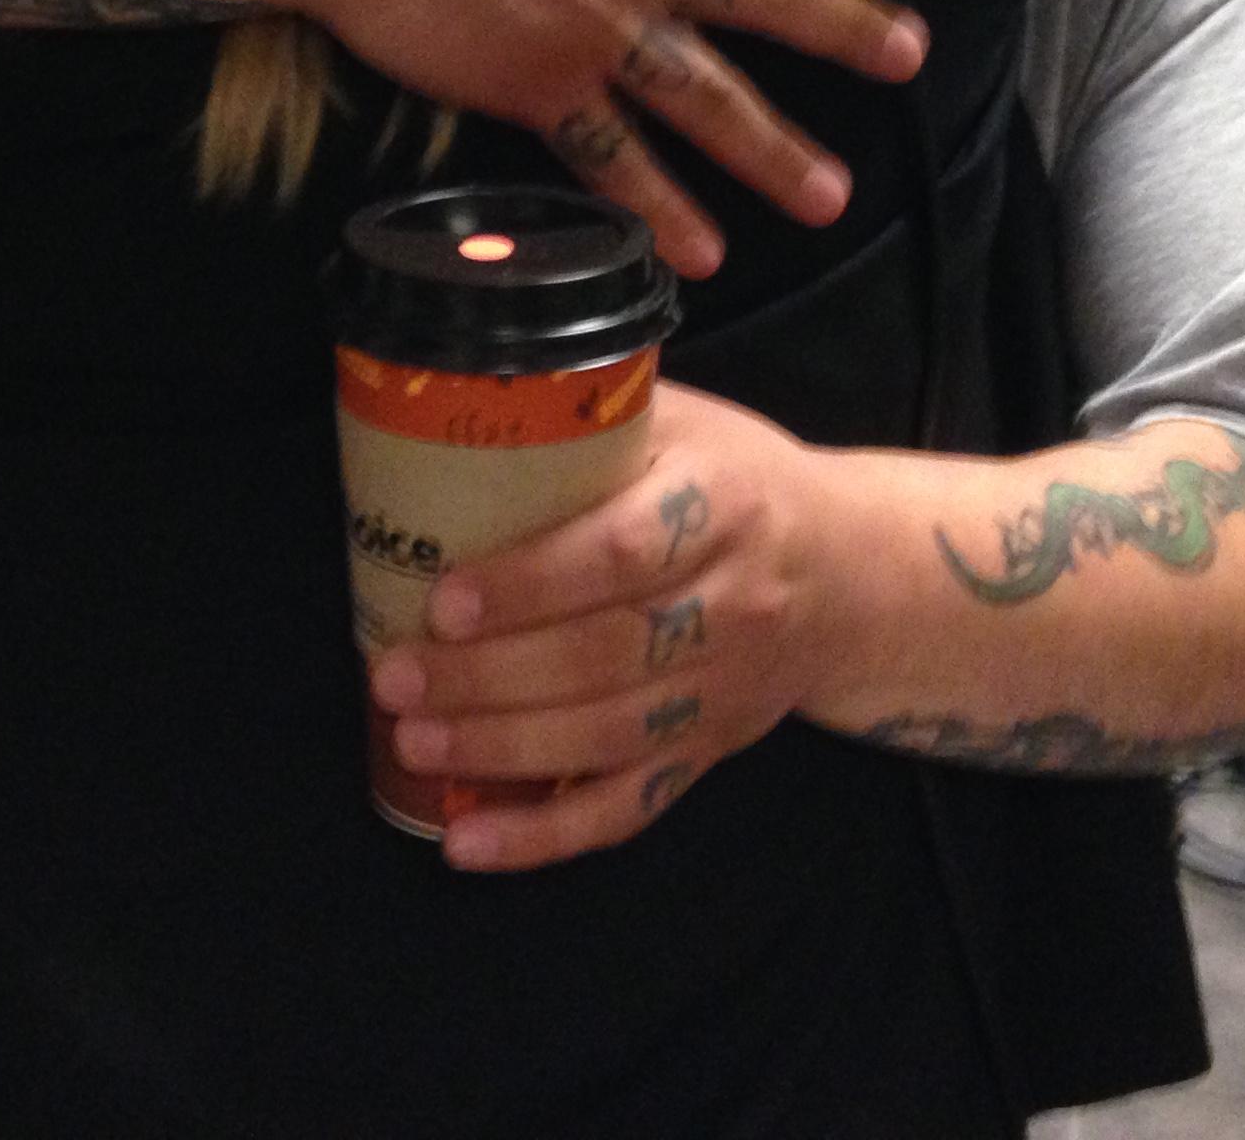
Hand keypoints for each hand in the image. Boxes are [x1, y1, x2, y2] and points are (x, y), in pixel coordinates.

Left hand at [365, 384, 852, 871]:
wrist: (848, 572)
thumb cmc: (737, 481)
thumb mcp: (686, 421)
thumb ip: (593, 414)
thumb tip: (460, 400)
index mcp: (723, 505)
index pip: (623, 552)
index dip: (531, 583)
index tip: (446, 599)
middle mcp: (733, 604)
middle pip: (604, 655)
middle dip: (490, 677)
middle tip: (396, 676)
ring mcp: (723, 691)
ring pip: (609, 735)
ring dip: (502, 750)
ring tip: (414, 740)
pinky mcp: (711, 753)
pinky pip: (628, 808)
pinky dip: (545, 836)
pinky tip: (468, 844)